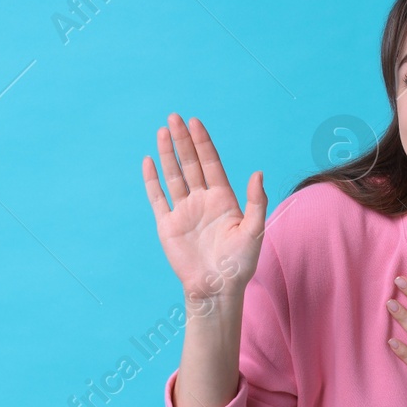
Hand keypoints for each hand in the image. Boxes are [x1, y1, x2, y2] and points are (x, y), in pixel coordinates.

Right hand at [141, 113, 265, 311]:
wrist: (217, 288)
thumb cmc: (240, 263)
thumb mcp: (255, 231)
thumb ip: (256, 201)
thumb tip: (257, 173)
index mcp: (223, 199)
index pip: (210, 163)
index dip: (203, 143)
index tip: (195, 123)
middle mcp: (202, 201)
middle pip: (190, 163)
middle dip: (182, 141)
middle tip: (174, 118)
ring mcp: (184, 211)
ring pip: (173, 176)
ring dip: (167, 154)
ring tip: (162, 131)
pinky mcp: (168, 225)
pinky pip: (158, 198)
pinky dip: (152, 180)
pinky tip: (148, 161)